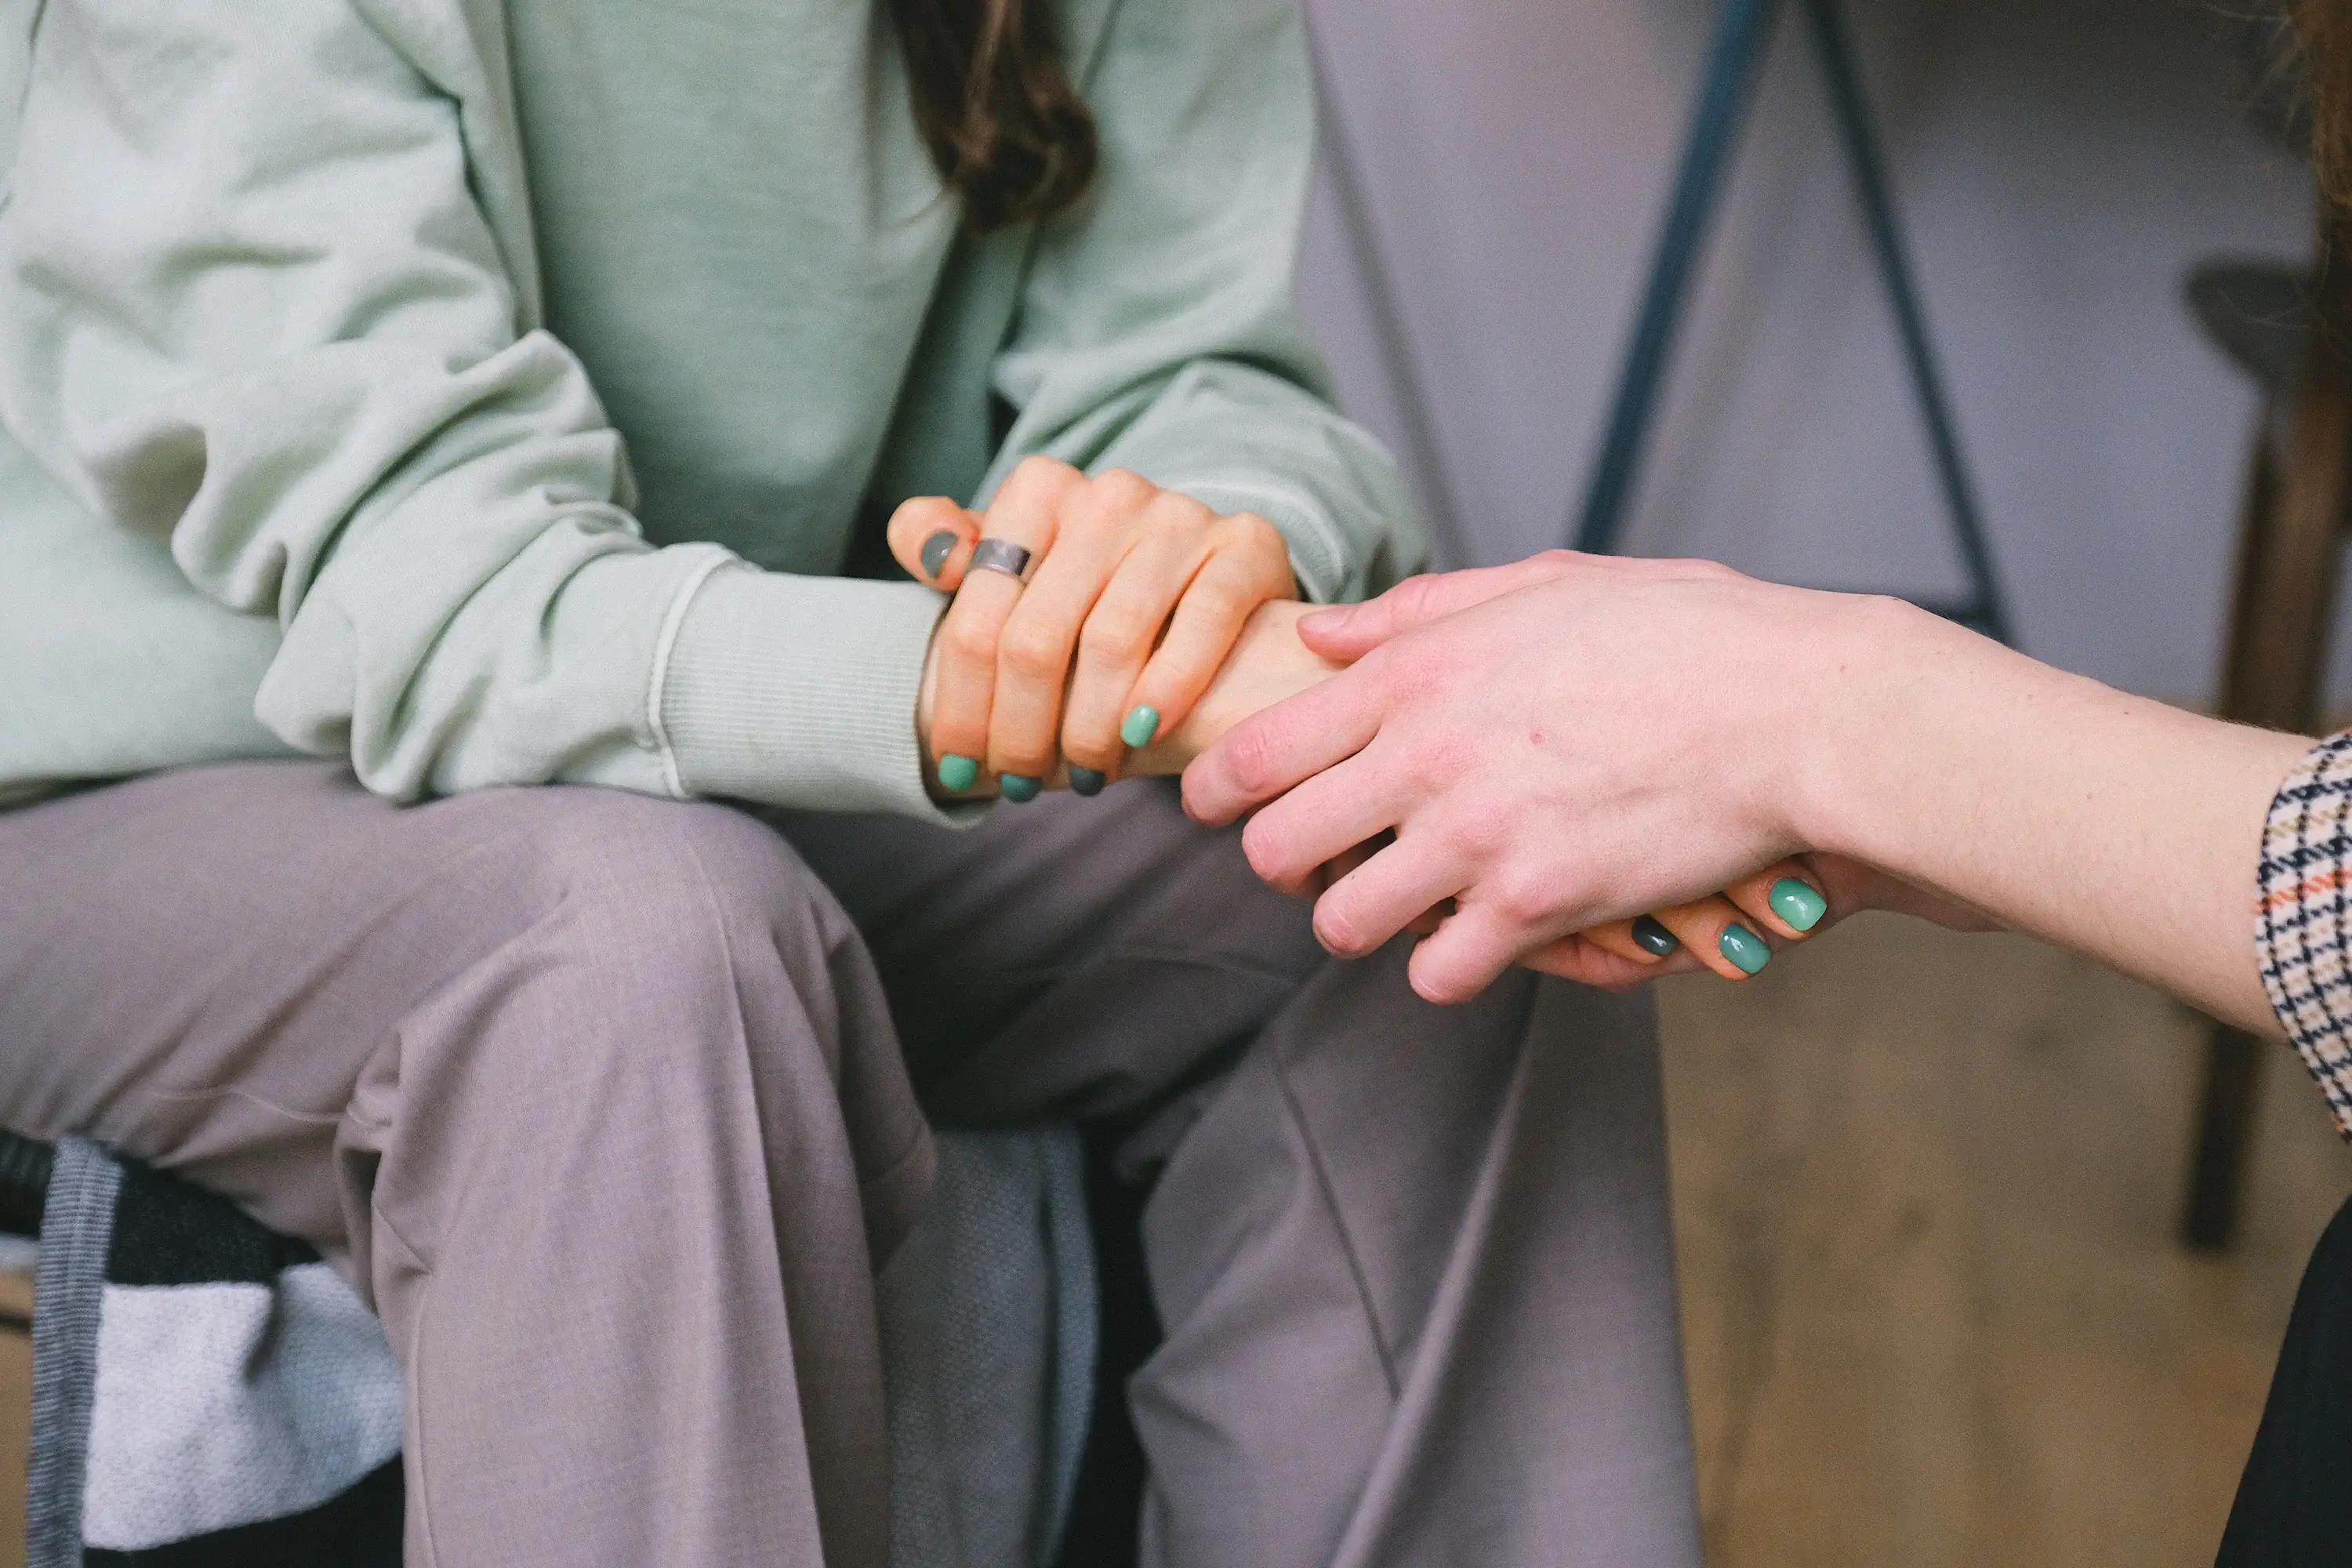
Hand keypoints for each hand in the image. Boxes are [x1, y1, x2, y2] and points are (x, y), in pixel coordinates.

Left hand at [890, 457, 1296, 796]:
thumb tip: (931, 552)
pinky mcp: (1246, 544)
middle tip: (1021, 784)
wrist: (1207, 581)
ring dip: (1090, 729)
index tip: (957, 767)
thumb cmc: (1089, 592)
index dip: (961, 704)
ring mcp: (1180, 516)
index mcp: (1038, 490)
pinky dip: (1168, 688)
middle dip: (1021, 730)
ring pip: (1112, 641)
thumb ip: (949, 548)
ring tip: (1085, 775)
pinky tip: (1143, 735)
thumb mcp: (1012, 566)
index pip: (979, 616)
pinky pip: (1203, 622)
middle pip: (1037, 638)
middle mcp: (1108, 493)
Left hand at [1182, 552, 1987, 1001]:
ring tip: (1401, 904)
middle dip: (1284, 865)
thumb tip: (1322, 631)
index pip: (1257, 749)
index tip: (1215, 806)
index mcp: (1417, 671)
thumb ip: (1420, 611)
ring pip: (1342, 922)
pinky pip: (1437, 971)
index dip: (1216, 790)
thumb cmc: (1685, 635)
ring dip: (1363, 920)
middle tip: (1319, 863)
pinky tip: (1478, 937)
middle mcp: (1425, 755)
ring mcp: (1475, 837)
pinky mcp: (1535, 906)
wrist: (1798, 711)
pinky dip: (1448, 964)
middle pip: (1275, 849)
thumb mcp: (1545, 585)